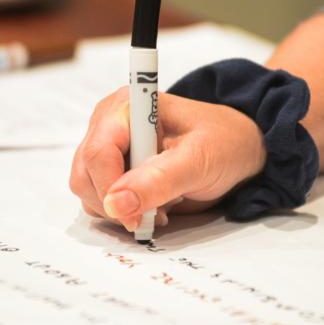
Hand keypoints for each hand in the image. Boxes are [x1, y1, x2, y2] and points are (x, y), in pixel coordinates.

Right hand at [69, 87, 265, 230]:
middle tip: (156, 212)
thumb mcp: (199, 160)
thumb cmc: (223, 143)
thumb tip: (115, 203)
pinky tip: (155, 204)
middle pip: (85, 174)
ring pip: (88, 190)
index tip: (138, 217)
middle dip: (115, 203)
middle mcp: (110, 122)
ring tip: (161, 204)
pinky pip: (102, 198)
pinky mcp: (113, 166)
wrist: (238, 147)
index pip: (98, 153)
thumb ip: (159, 180)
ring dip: (120, 209)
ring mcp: (109, 145)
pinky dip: (124, 211)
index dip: (111, 190)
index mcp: (129, 107)